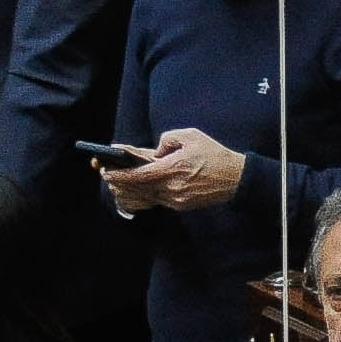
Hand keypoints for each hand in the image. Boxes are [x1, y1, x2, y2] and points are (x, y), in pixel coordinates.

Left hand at [100, 128, 247, 213]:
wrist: (235, 179)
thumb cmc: (213, 154)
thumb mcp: (190, 135)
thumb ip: (167, 139)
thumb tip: (154, 152)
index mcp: (172, 169)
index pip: (138, 175)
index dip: (119, 175)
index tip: (106, 171)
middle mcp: (172, 188)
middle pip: (137, 189)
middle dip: (120, 182)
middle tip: (106, 175)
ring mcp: (175, 200)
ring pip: (145, 197)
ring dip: (129, 190)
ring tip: (117, 182)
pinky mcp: (180, 206)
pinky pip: (156, 201)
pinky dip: (143, 195)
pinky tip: (137, 189)